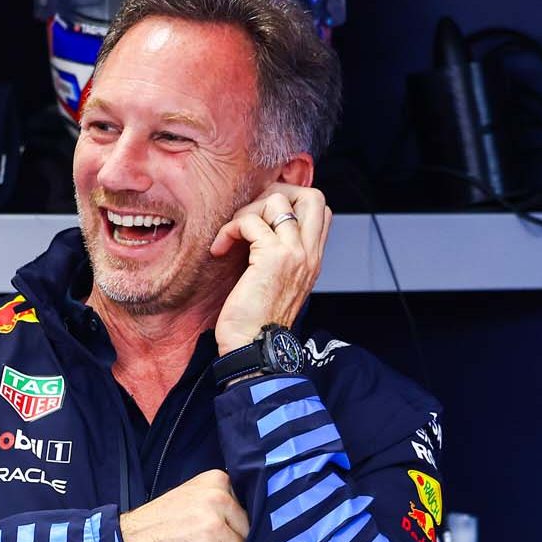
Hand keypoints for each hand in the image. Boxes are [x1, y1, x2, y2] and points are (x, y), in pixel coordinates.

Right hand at [118, 469, 248, 541]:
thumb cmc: (155, 527)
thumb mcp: (189, 497)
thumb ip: (220, 502)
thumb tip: (254, 521)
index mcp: (217, 481)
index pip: (246, 512)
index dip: (229, 529)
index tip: (206, 532)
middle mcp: (218, 500)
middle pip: (247, 535)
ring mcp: (214, 528)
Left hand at [210, 184, 331, 352]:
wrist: (255, 348)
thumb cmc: (257, 322)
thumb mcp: (277, 284)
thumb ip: (278, 256)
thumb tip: (257, 231)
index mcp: (312, 259)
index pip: (321, 210)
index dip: (291, 202)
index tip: (263, 218)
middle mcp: (309, 253)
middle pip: (311, 195)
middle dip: (276, 193)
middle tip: (251, 215)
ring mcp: (295, 253)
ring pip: (277, 201)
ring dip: (247, 211)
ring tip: (232, 235)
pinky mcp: (273, 257)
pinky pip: (250, 222)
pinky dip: (229, 230)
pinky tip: (220, 249)